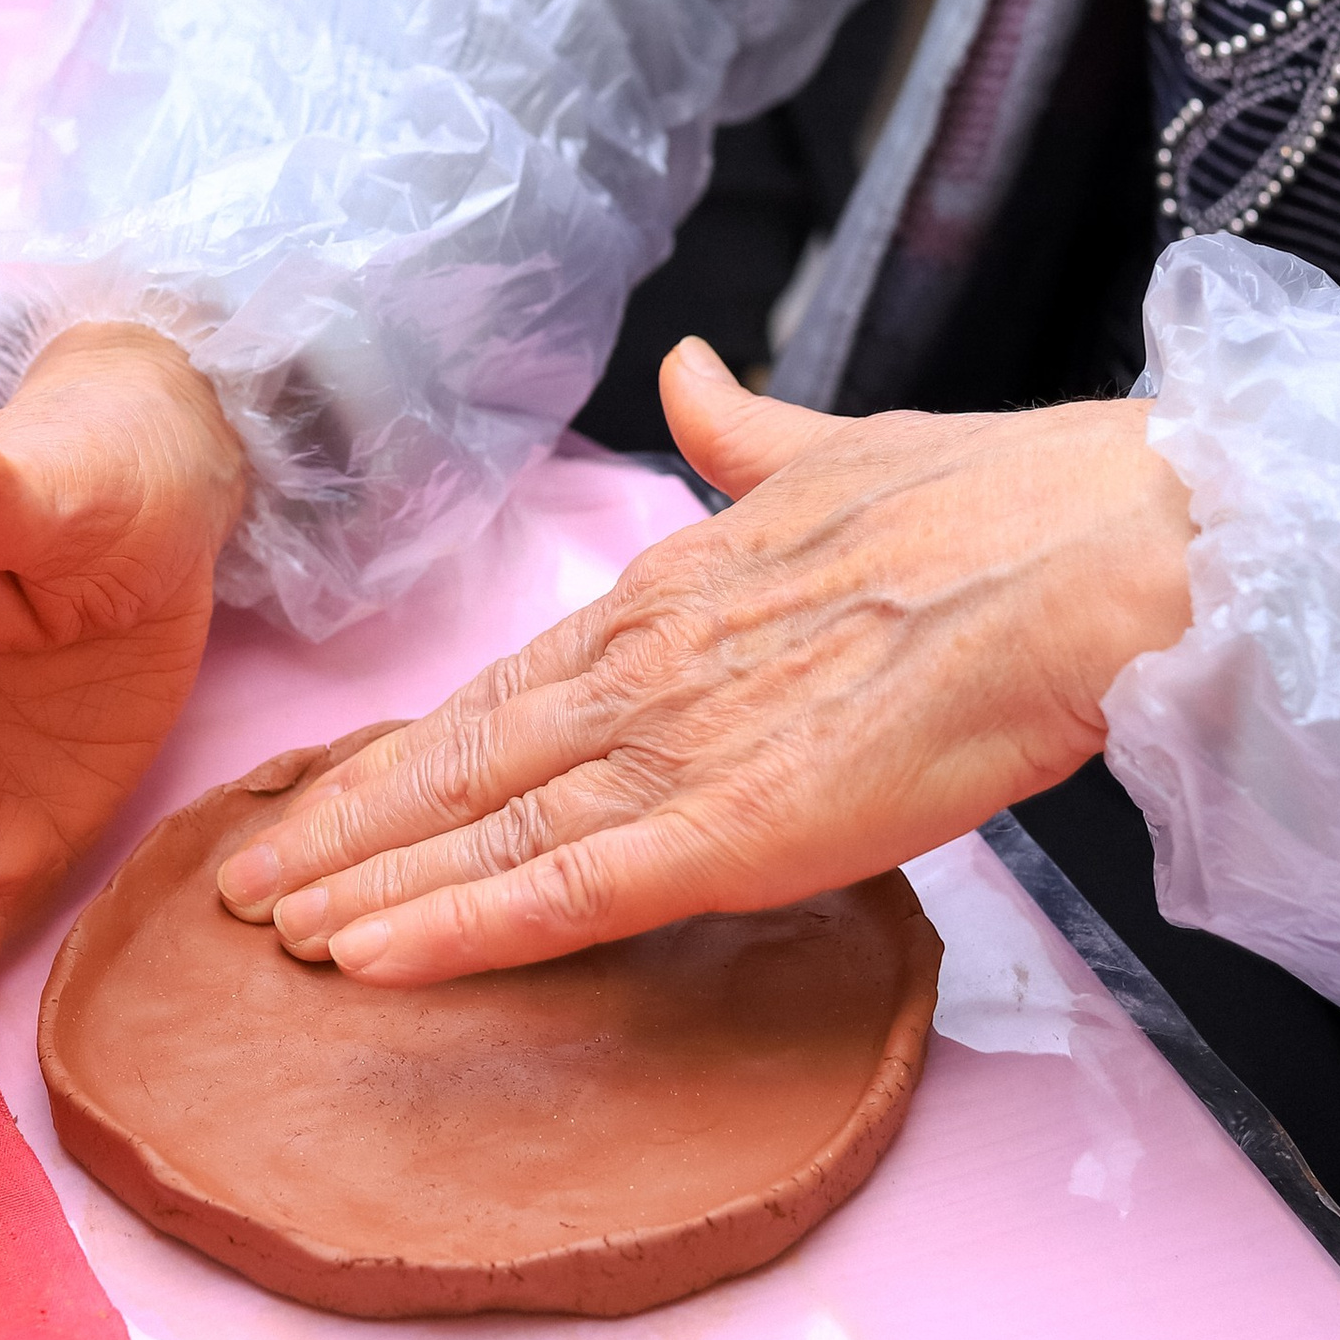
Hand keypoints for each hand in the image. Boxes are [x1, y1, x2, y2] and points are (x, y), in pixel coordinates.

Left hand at [214, 334, 1193, 982]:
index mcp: (672, 591)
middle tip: (243, 884)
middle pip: (459, 760)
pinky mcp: (725, 827)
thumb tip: (693, 378)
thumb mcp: (837, 446)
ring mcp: (675, 747)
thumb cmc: (1003, 506)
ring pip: (480, 830)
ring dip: (369, 887)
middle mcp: (644, 665)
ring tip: (275, 933)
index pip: (508, 685)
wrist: (1096, 553)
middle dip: (345, 827)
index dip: (415, 748)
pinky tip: (370, 960)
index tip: (339, 790)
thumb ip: (745, 434)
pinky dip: (455, 928)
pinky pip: (558, 891)